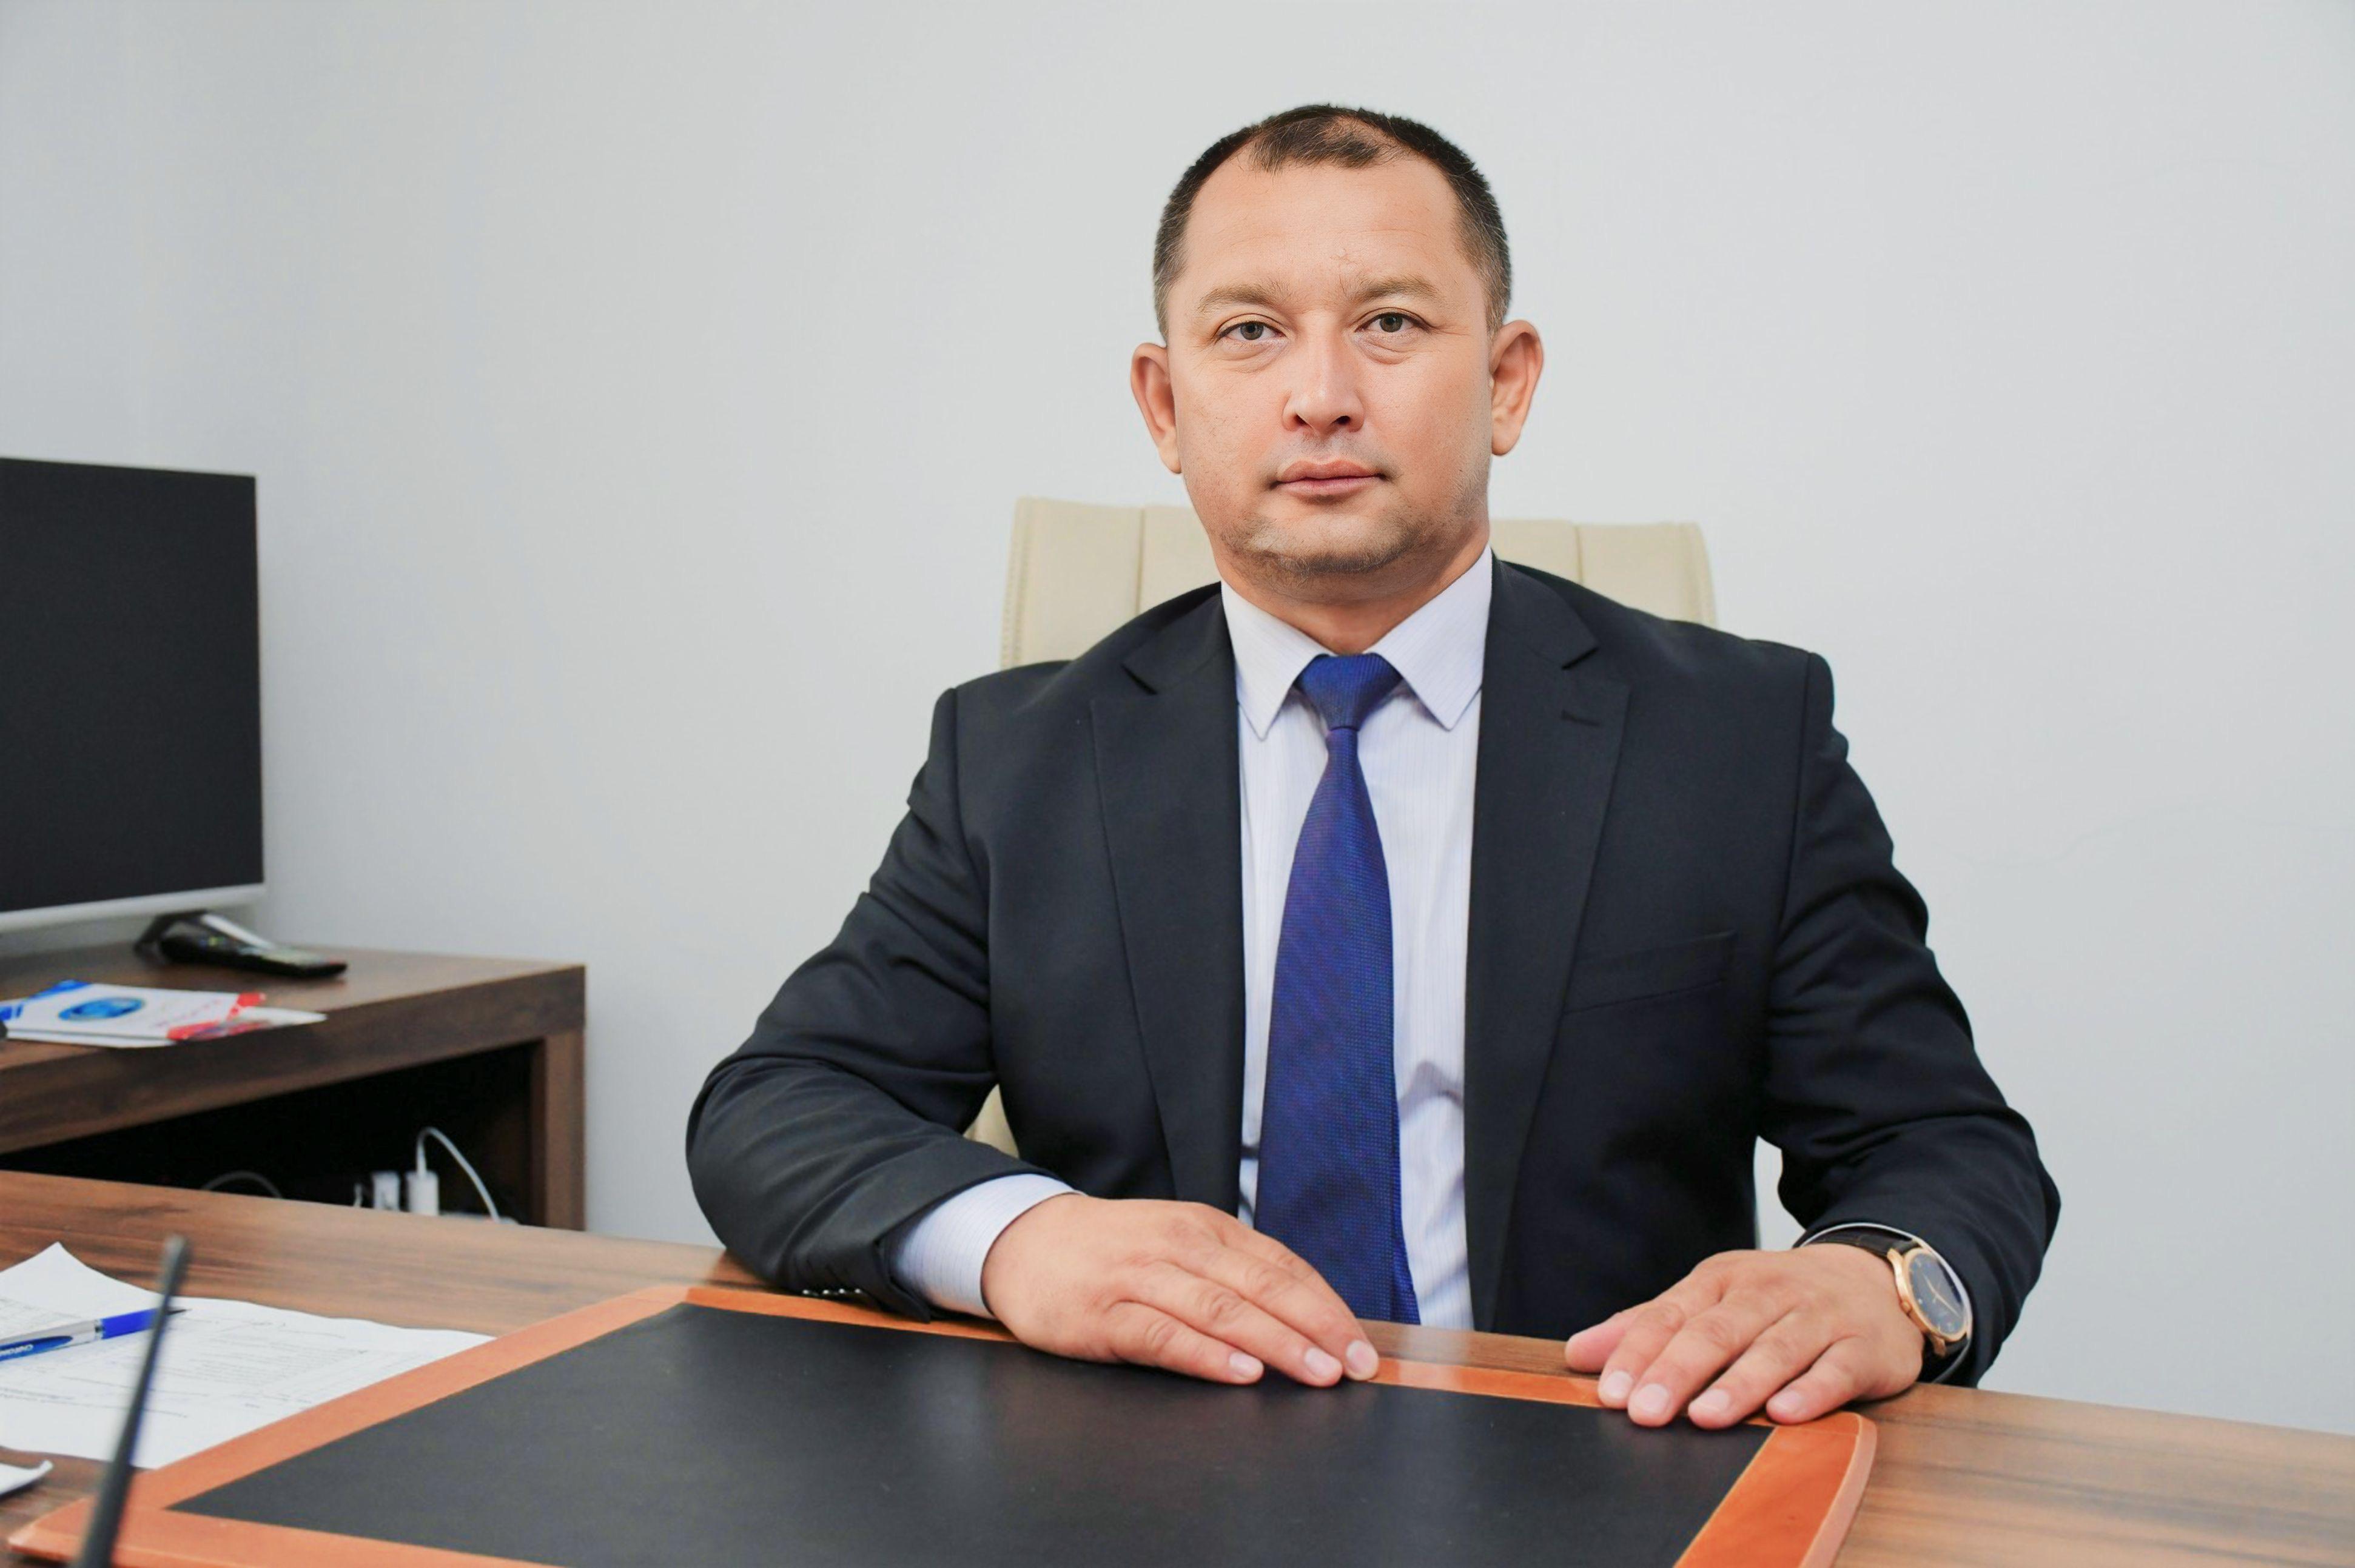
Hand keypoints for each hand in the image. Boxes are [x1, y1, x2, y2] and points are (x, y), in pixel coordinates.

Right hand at [979, 1193, 1380, 1387]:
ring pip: (1220, 1309)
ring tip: (1316, 1371)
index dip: (1327, 1307)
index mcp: (1206, 1228)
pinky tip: (1239, 1371)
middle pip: (1262, 1286)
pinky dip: (1205, 1353)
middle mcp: (1179, 1245)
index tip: (1363, 1346)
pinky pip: (1162, 1335)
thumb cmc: (1114, 1251)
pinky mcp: (1102, 1315)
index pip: (1281, 1266)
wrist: (1024, 1241)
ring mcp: (1139, 1278)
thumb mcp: (1178, 1243)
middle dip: (1317, 1327)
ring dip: (1276, 1341)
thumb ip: (1232, 1274)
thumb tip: (1306, 1319)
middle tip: (1356, 1365)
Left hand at [1563, 1246, 1922, 1427]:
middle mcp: (1769, 1292)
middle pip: (1718, 1331)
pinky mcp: (1864, 1348)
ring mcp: (1819, 1318)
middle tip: (1645, 1412)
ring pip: (1775, 1349)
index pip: (1672, 1315)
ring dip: (1739, 1384)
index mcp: (1723, 1279)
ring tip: (1705, 1416)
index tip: (1610, 1393)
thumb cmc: (1778, 1299)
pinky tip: (1786, 1412)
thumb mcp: (1711, 1300)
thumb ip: (1648, 1326)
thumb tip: (1579, 1353)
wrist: (1874, 1280)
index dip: (1639, 1353)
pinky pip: (1836, 1369)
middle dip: (1677, 1371)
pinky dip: (1812, 1391)